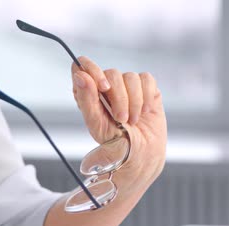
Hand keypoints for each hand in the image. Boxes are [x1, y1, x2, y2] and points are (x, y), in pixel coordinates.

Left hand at [71, 56, 166, 195]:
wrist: (143, 157)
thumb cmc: (117, 146)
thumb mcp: (98, 126)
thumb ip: (87, 100)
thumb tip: (81, 75)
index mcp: (88, 94)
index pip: (81, 66)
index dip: (92, 70)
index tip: (103, 88)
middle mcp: (106, 87)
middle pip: (111, 72)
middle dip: (119, 97)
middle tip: (121, 119)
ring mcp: (127, 87)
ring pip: (130, 77)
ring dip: (134, 101)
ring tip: (134, 121)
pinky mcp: (146, 89)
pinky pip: (147, 79)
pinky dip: (147, 97)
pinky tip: (145, 111)